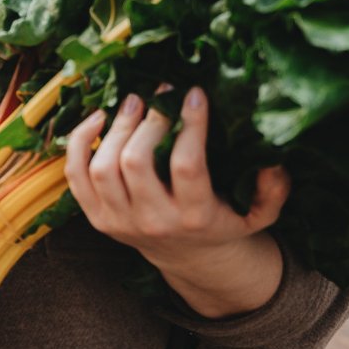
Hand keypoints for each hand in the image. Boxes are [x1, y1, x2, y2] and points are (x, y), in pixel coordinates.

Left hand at [64, 86, 288, 269]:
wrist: (189, 257)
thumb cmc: (225, 221)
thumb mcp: (259, 214)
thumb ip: (273, 191)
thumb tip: (273, 161)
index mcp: (194, 217)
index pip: (185, 166)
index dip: (190, 125)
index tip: (194, 93)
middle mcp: (153, 222)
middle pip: (135, 163)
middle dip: (147, 120)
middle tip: (159, 92)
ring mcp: (119, 222)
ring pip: (102, 167)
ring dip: (116, 127)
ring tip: (134, 101)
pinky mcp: (97, 218)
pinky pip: (75, 177)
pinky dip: (79, 143)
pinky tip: (98, 117)